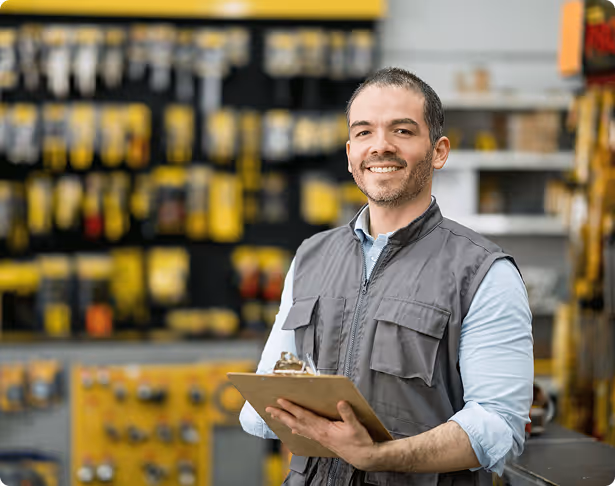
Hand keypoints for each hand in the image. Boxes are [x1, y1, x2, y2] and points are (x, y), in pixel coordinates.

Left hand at [266, 399, 380, 470]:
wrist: (364, 457)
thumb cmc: (360, 442)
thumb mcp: (356, 426)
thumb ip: (348, 414)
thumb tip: (341, 403)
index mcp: (324, 429)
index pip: (304, 416)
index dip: (292, 408)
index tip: (281, 401)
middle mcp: (319, 434)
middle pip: (296, 423)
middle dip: (282, 415)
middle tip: (269, 409)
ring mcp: (320, 438)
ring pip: (298, 428)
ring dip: (286, 421)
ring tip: (276, 416)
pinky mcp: (323, 440)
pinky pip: (305, 434)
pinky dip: (297, 430)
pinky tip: (293, 430)